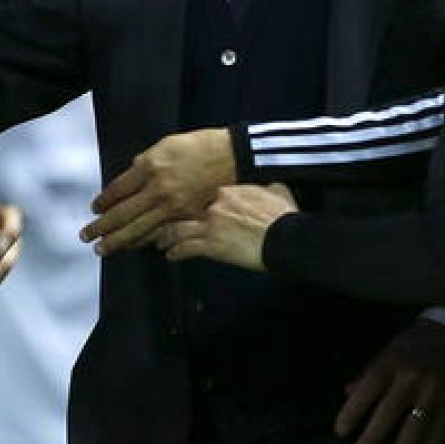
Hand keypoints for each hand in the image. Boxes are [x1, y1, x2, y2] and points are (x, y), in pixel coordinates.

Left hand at [80, 128, 236, 253]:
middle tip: (86, 237)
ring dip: (120, 240)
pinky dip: (146, 241)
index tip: (95, 208)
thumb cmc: (199, 146)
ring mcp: (174, 206)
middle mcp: (159, 188)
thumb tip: (129, 178)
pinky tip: (135, 246)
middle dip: (102, 227)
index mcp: (151, 166)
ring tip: (105, 248)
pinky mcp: (188, 217)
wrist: (232, 157)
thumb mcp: (166, 144)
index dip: (104, 201)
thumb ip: (145, 163)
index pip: (118, 189)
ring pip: (140, 229)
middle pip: (123, 214)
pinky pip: (162, 234)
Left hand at [156, 183, 296, 270]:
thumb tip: (270, 186)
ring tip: (159, 242)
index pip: (198, 193)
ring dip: (165, 237)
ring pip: (177, 229)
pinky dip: (175, 253)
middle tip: (158, 223)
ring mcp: (211, 225)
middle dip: (167, 217)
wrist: (286, 237)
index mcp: (227, 190)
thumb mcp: (277, 191)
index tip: (180, 203)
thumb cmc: (284, 216)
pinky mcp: (212, 246)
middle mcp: (214, 205)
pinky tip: (170, 257)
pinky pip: (185, 249)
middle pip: (181, 210)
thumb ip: (265, 188)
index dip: (186, 200)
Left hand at [335, 319, 444, 443]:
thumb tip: (347, 393)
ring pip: (415, 429)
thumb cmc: (419, 342)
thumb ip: (370, 372)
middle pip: (389, 413)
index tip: (340, 431)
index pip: (368, 389)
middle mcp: (413, 376)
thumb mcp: (391, 349)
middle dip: (371, 438)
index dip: (352, 412)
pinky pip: (438, 433)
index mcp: (394, 360)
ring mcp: (435, 391)